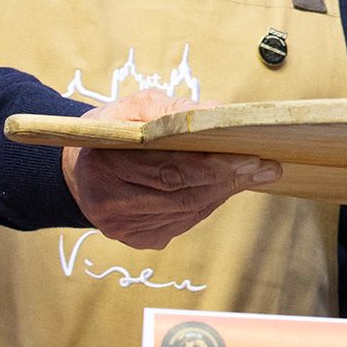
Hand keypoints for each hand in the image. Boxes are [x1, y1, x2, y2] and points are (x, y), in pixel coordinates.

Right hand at [60, 90, 279, 248]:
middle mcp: (110, 204)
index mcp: (104, 166)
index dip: (215, 166)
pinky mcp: (138, 239)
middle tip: (265, 166)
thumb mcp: (135, 106)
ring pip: (189, 211)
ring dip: (224, 191)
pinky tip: (224, 186)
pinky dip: (208, 202)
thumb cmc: (114, 129)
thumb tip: (217, 112)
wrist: (81, 166)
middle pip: (184, 195)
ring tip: (253, 172)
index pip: (171, 171)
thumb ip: (173, 109)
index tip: (252, 157)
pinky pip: (185, 221)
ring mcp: (124, 228)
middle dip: (229, 178)